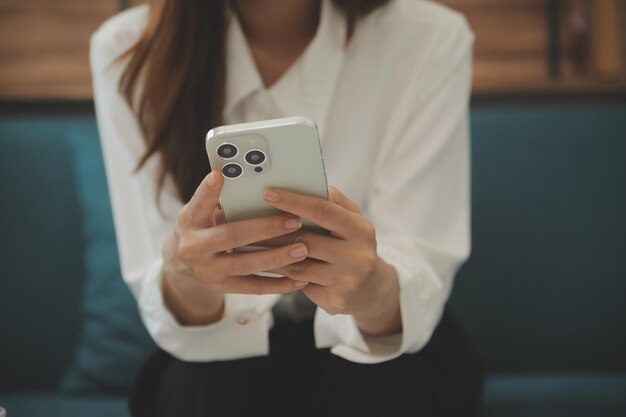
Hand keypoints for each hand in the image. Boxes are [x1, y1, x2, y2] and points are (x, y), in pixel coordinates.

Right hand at [161, 170, 310, 324]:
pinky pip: (254, 288)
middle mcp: (195, 247)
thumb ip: (219, 200)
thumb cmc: (200, 228)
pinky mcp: (223, 288)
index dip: (208, 191)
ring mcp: (209, 271)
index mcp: (190, 221)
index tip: (219, 176)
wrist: (180, 267)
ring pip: (246, 265)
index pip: (198, 203)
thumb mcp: (199, 212)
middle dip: (264, 229)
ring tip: (302, 249)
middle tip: (293, 221)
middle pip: (231, 237)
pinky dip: (278, 285)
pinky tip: (299, 278)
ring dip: (277, 258)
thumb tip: (250, 180)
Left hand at [259, 186, 401, 335]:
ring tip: (249, 242)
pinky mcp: (334, 301)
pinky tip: (265, 265)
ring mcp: (346, 281)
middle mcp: (358, 257)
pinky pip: (299, 285)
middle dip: (273, 231)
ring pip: (298, 266)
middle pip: (306, 241)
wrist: (371, 289)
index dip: (294, 201)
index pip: (324, 211)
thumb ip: (334, 202)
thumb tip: (310, 184)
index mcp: (362, 230)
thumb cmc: (353, 245)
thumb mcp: (352, 221)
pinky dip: (280, 274)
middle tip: (247, 221)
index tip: (268, 193)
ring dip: (270, 254)